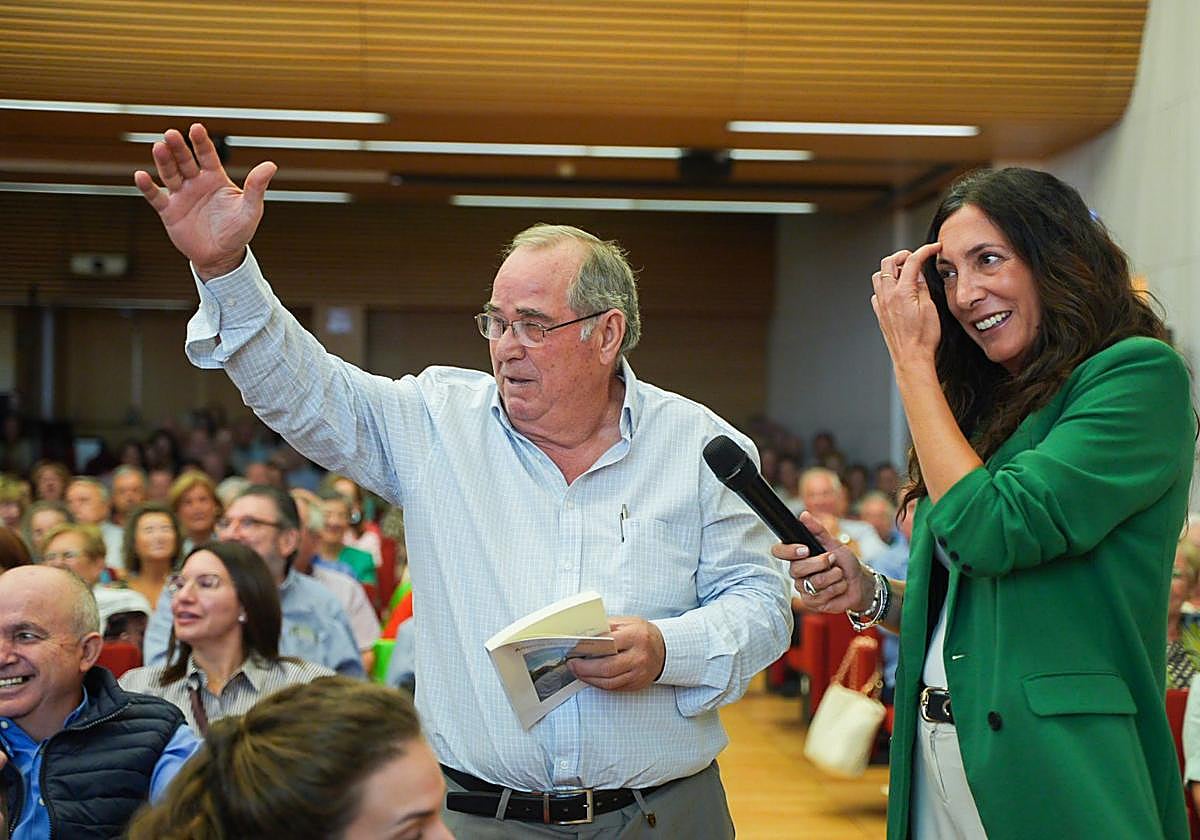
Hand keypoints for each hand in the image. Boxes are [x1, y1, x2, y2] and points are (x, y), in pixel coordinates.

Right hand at [133, 123, 277, 278]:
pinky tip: (141, 176)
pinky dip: (148, 187)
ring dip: (164, 161)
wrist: (222, 256)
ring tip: (158, 147)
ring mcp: (181, 195)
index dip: (201, 142)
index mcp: (215, 178)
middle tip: (171, 134)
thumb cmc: (238, 231)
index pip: (207, 155)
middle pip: (185, 161)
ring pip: (170, 174)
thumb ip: (256, 187)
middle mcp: (196, 183)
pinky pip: (156, 197)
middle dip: (179, 148)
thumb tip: (271, 165)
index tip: (196, 128)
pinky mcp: (169, 211)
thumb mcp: (250, 209)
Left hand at [569, 616, 665, 691]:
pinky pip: (613, 688)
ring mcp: (639, 673)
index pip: (607, 643)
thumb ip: (606, 627)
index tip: (573, 648)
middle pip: (606, 667)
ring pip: (608, 682)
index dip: (587, 648)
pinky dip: (598, 683)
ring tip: (577, 671)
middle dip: (584, 668)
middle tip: (571, 663)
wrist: (663, 650)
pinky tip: (590, 677)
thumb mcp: (627, 623)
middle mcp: (639, 657)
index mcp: (636, 637)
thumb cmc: (643, 634)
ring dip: (588, 678)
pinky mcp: (636, 684)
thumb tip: (583, 633)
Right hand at [770, 511, 872, 613]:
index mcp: (798, 556)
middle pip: (797, 569)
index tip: (806, 549)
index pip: (779, 551)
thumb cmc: (845, 562)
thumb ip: (818, 530)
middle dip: (821, 563)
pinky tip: (839, 586)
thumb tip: (803, 515)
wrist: (860, 582)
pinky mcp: (812, 602)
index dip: (788, 551)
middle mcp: (797, 573)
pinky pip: (821, 595)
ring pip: (813, 582)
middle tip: (833, 560)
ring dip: (834, 576)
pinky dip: (837, 588)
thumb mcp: (834, 543)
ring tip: (839, 575)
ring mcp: (803, 588)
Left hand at [871, 243, 943, 370]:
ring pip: (879, 276)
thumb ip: (922, 287)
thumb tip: (918, 273)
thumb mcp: (930, 308)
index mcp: (902, 292)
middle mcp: (887, 296)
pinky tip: (897, 291)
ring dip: (892, 270)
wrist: (911, 357)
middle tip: (916, 258)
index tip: (934, 248)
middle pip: (888, 262)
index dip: (925, 250)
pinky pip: (877, 292)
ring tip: (906, 273)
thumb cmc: (923, 338)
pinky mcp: (880, 313)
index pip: (912, 261)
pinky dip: (886, 286)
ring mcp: (881, 304)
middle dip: (903, 255)